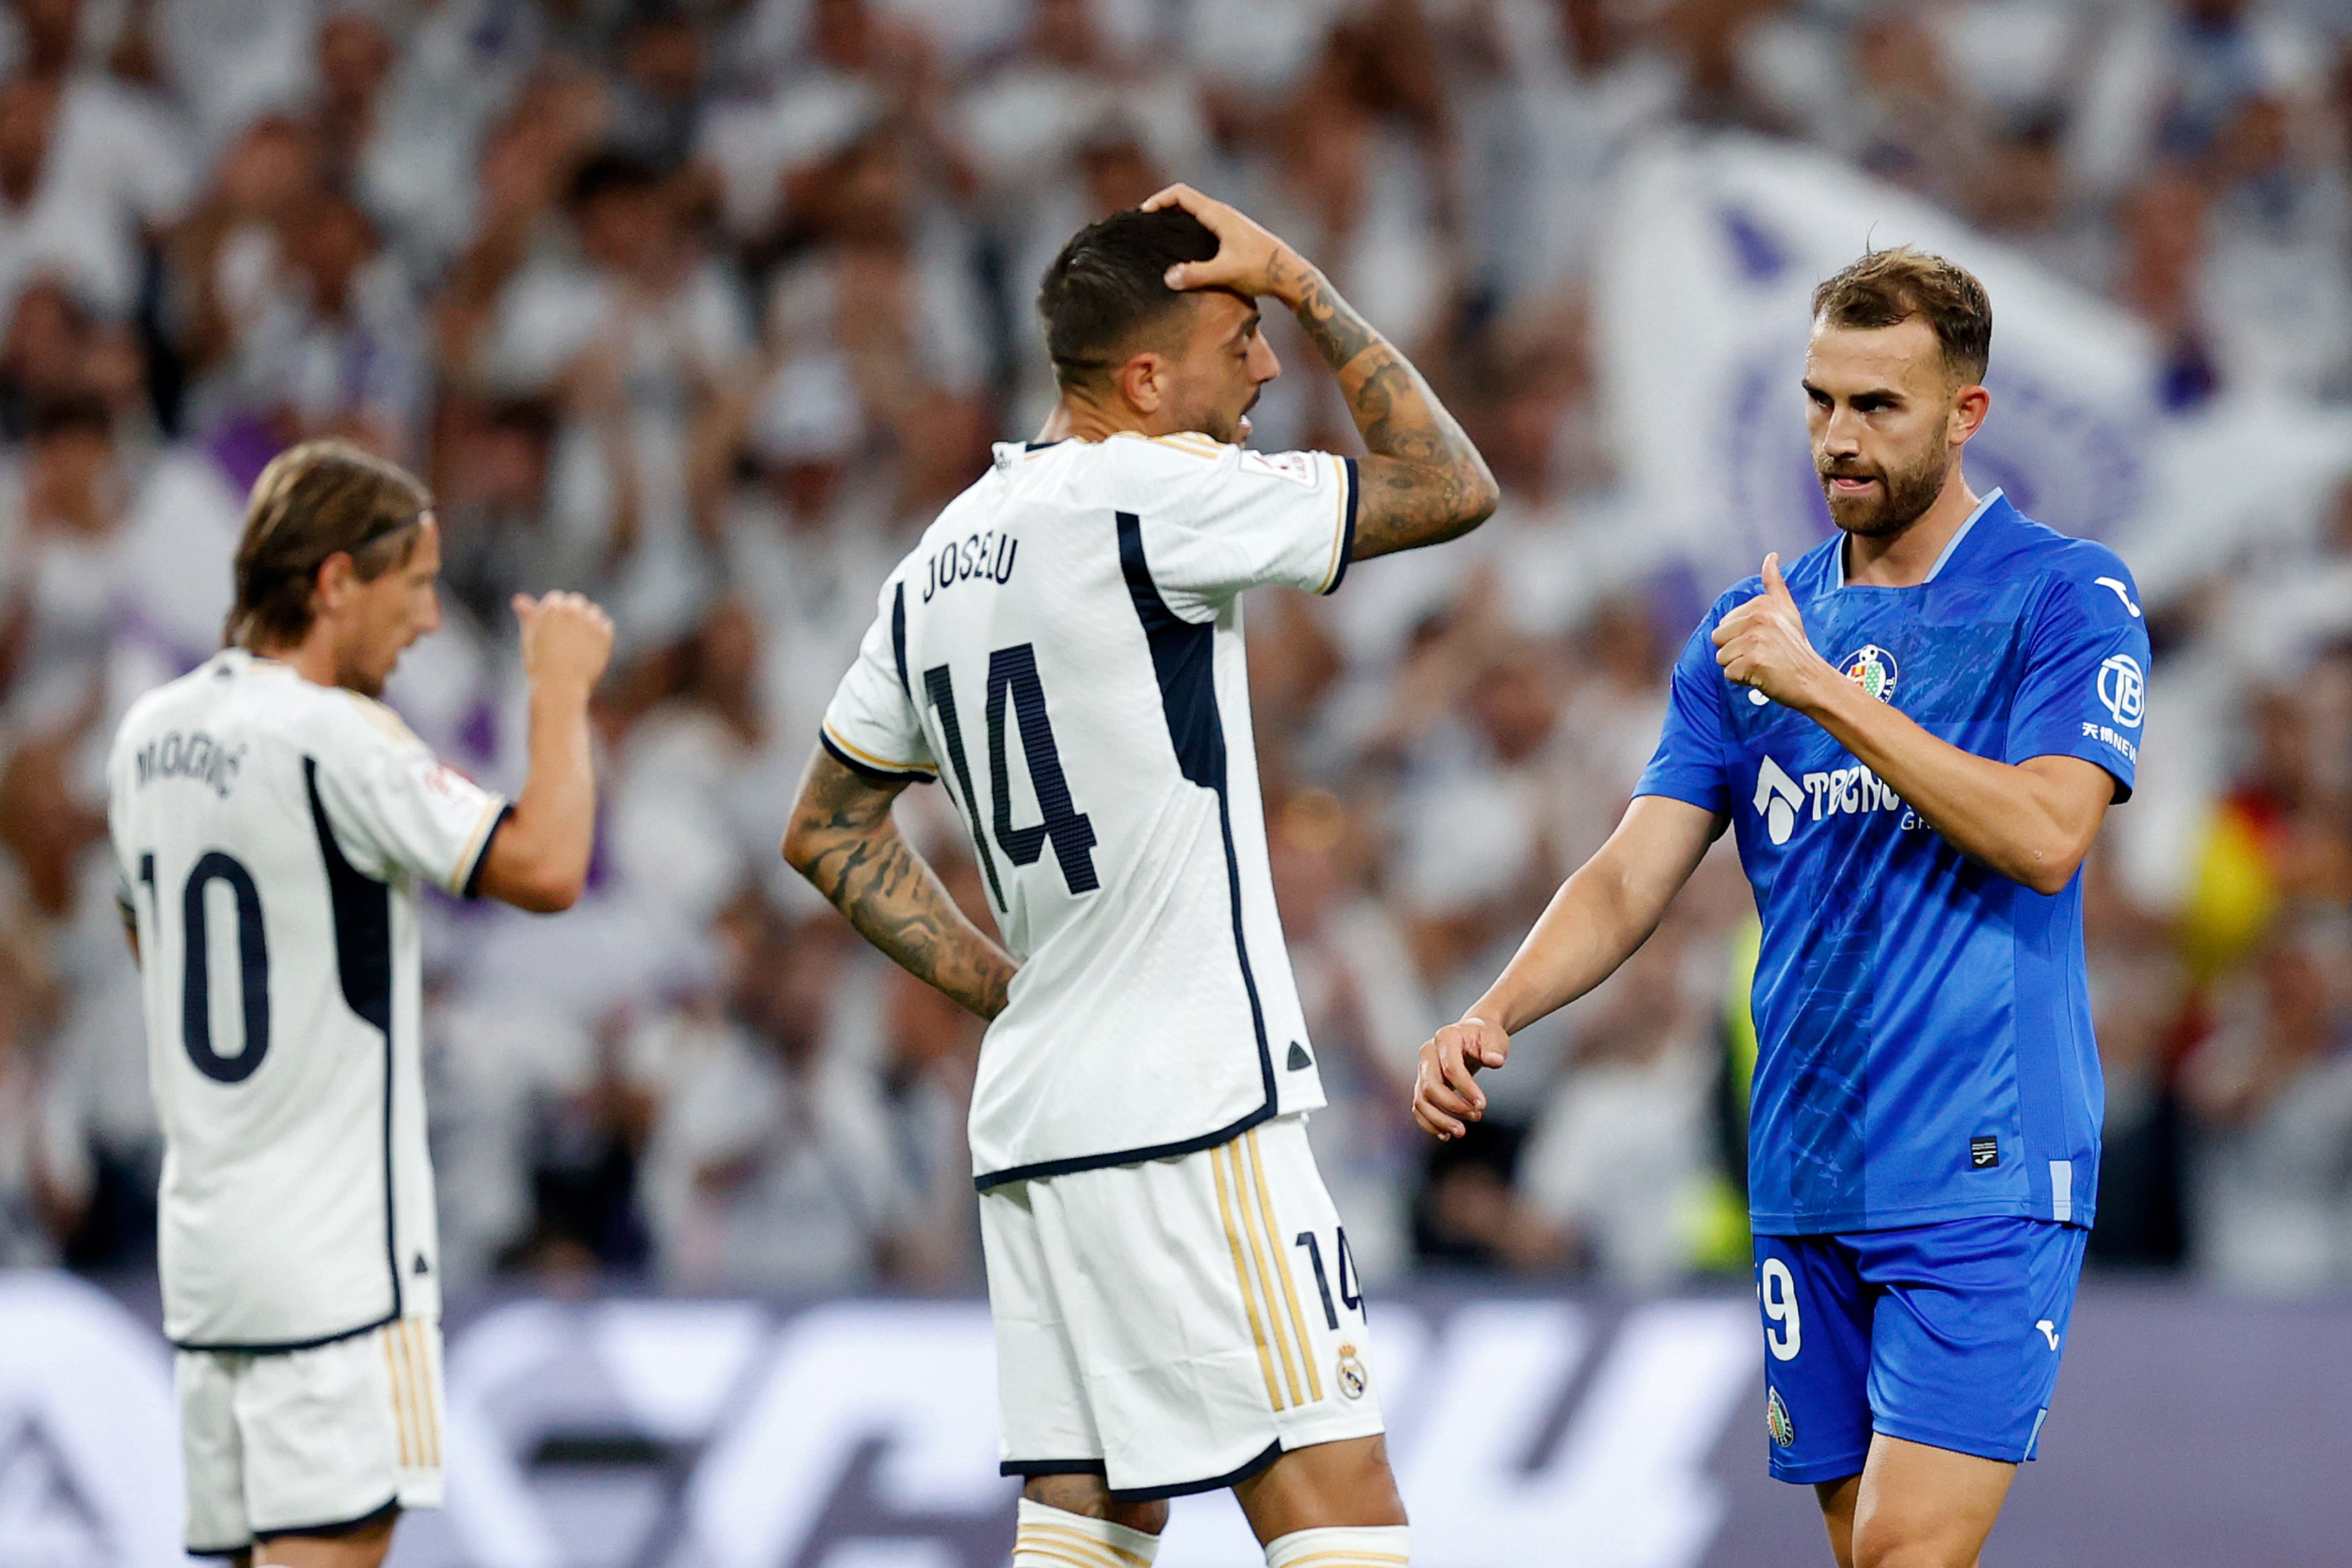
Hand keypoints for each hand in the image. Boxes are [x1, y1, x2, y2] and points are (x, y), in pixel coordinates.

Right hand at [513, 591, 613, 699]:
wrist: (560, 688)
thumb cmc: (540, 664)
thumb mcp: (530, 638)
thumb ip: (528, 616)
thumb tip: (519, 599)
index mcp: (552, 608)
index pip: (557, 597)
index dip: (554, 613)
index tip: (553, 629)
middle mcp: (573, 610)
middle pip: (577, 601)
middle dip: (573, 613)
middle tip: (567, 636)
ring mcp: (591, 622)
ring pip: (594, 610)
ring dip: (588, 620)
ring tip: (578, 642)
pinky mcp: (605, 634)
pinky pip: (606, 624)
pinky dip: (600, 632)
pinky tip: (590, 647)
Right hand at [1139, 184, 1311, 307]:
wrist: (1289, 275)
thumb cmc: (1261, 270)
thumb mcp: (1227, 273)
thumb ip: (1196, 274)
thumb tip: (1168, 277)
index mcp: (1217, 214)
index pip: (1180, 193)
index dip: (1158, 200)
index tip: (1143, 215)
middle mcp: (1222, 214)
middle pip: (1184, 201)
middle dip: (1162, 209)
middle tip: (1144, 227)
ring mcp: (1227, 224)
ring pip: (1193, 213)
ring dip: (1174, 220)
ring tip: (1157, 237)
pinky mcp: (1231, 236)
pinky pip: (1202, 226)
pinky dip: (1186, 231)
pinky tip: (1182, 251)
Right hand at [1412, 1015, 1510, 1140]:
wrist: (1473, 1035)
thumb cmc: (1485, 1036)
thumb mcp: (1495, 1037)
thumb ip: (1494, 1048)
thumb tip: (1495, 1060)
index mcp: (1445, 1038)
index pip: (1451, 1068)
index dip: (1466, 1089)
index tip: (1483, 1105)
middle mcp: (1428, 1053)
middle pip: (1430, 1086)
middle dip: (1452, 1107)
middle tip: (1476, 1117)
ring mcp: (1422, 1069)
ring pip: (1421, 1100)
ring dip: (1439, 1120)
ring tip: (1461, 1132)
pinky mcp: (1422, 1084)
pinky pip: (1419, 1107)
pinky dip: (1429, 1123)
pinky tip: (1445, 1135)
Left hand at [1712, 554, 1831, 709]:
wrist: (1812, 679)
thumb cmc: (1795, 648)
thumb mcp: (1787, 610)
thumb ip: (1774, 583)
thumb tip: (1771, 556)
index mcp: (1762, 604)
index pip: (1725, 623)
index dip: (1740, 637)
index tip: (1765, 640)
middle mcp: (1758, 617)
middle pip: (1718, 639)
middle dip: (1735, 652)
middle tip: (1762, 655)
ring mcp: (1756, 638)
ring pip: (1721, 657)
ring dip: (1738, 666)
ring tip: (1763, 665)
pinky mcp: (1754, 661)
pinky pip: (1729, 674)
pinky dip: (1743, 680)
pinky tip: (1762, 676)